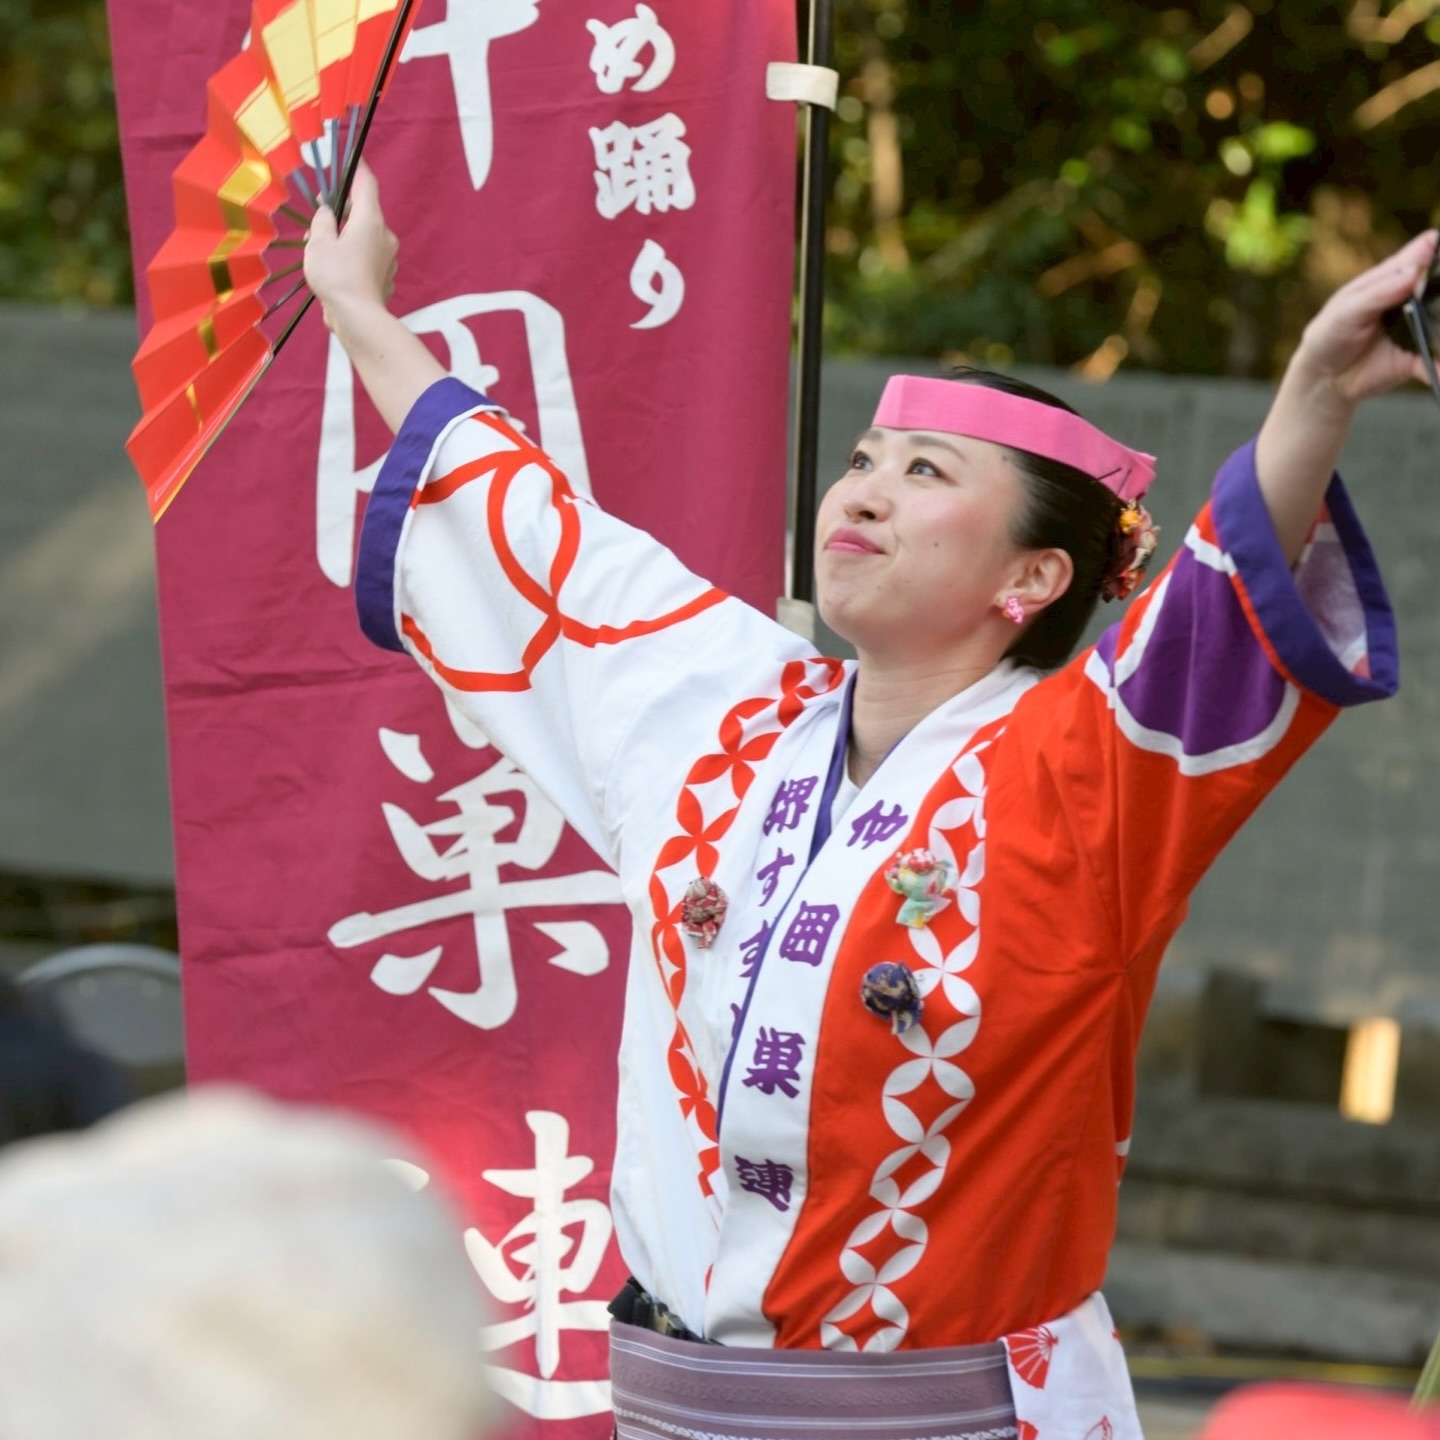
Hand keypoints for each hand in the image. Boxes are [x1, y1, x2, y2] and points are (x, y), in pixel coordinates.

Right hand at [302, 159, 398, 332]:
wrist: (359, 320)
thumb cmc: (337, 277)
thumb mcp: (318, 242)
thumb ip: (322, 221)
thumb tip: (328, 214)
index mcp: (370, 220)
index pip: (367, 183)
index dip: (357, 167)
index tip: (349, 158)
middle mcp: (385, 235)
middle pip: (363, 211)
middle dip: (340, 212)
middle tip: (318, 221)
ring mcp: (389, 257)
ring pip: (364, 236)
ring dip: (344, 237)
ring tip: (321, 252)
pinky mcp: (386, 276)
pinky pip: (367, 257)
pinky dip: (352, 256)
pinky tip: (336, 271)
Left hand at [1291, 229, 1439, 405]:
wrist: (1324, 377)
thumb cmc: (1330, 332)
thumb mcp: (1346, 309)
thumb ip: (1379, 292)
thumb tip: (1413, 273)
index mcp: (1397, 276)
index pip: (1429, 250)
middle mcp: (1417, 298)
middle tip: (1436, 307)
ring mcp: (1422, 328)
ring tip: (1436, 337)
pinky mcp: (1420, 359)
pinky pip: (1437, 362)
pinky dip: (1439, 368)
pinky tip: (1438, 371)